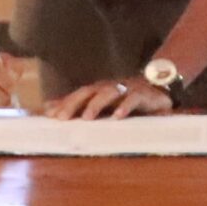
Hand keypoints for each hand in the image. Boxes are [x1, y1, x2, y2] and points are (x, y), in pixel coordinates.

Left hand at [46, 77, 170, 120]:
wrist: (159, 87)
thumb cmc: (126, 98)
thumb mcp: (101, 103)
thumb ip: (76, 105)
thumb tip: (47, 109)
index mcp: (99, 89)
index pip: (79, 94)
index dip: (65, 103)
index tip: (51, 117)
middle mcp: (111, 86)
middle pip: (89, 91)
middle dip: (75, 103)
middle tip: (62, 118)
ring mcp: (127, 88)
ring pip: (109, 92)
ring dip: (97, 104)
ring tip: (87, 118)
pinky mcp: (144, 94)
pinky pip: (134, 98)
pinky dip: (125, 107)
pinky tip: (118, 117)